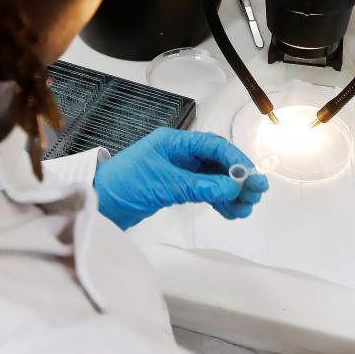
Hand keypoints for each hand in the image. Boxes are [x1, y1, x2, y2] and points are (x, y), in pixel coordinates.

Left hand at [94, 129, 267, 229]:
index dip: (235, 159)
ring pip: (213, 179)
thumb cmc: (125, 184)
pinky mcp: (175, 189)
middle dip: (238, 178)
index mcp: (175, 142)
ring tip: (245, 208)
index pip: (213, 146)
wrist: (98, 204)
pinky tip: (231, 212)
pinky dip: (218, 201)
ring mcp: (178, 172)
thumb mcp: (164, 183)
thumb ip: (200, 185)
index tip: (252, 176)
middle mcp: (179, 154)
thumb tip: (233, 186)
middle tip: (256, 194)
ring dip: (231, 193)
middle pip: (217, 163)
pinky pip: (204, 192)